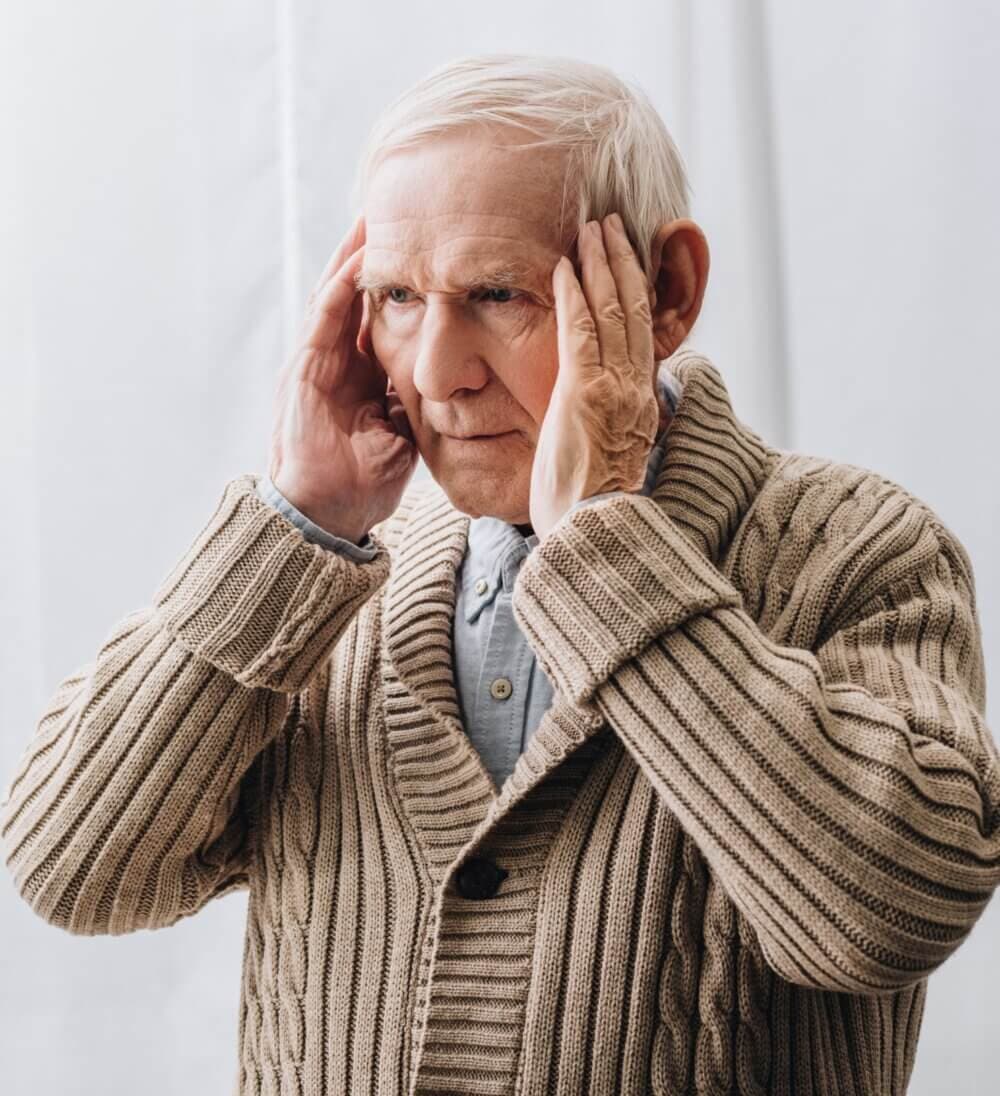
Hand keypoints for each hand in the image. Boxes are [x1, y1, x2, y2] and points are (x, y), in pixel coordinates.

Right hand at [267, 215, 418, 542]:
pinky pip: (323, 320)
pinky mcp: (302, 371)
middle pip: (353, 296)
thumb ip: (410, 401)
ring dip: (353, 258)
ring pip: (335, 296)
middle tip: (392, 214)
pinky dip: (341, 288)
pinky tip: (361, 260)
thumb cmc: (364, 482)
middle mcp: (333, 362)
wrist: (329, 513)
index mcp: (357, 376)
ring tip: (374, 219)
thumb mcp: (401, 433)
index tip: (420, 252)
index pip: (376, 318)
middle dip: (370, 257)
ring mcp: (314, 363)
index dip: (394, 285)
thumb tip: (440, 382)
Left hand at [529, 213, 660, 540]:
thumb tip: (608, 417)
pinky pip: (581, 332)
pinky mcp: (584, 394)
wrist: (593, 535)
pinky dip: (574, 296)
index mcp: (642, 404)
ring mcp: (612, 388)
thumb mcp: (612, 459)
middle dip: (623, 264)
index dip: (636, 293)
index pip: (641, 335)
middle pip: (635, 312)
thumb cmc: (593, 509)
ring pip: (613, 312)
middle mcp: (635, 389)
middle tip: (612, 226)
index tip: (626, 262)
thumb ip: (611, 427)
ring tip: (592, 230)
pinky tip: (562, 268)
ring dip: (601, 265)